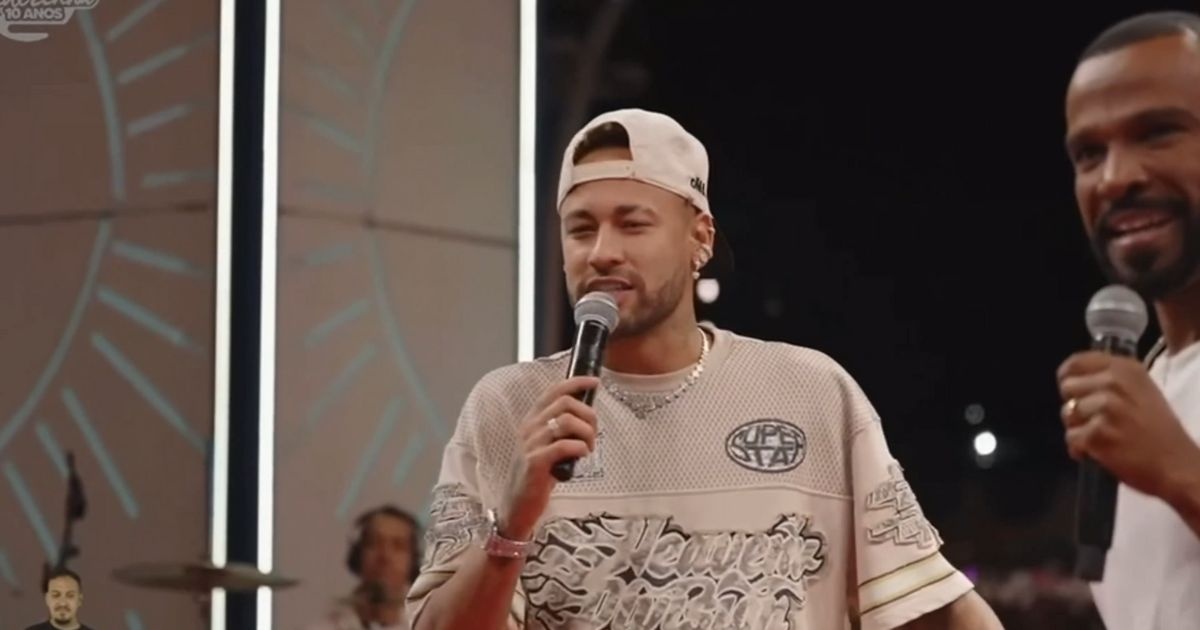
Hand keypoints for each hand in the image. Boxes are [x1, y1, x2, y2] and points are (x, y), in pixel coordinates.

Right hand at [500, 376, 599, 540]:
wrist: (517, 506)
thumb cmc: (536, 476)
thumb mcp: (547, 446)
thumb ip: (560, 429)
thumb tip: (586, 413)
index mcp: (532, 420)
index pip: (554, 391)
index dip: (576, 382)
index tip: (595, 382)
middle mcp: (529, 428)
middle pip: (565, 403)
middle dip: (588, 414)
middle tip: (593, 433)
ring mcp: (530, 444)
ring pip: (566, 421)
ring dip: (586, 432)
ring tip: (588, 447)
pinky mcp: (535, 462)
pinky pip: (563, 445)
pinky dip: (580, 447)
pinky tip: (582, 456)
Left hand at [1057, 351, 1198, 499]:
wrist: (1178, 466)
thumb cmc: (1159, 431)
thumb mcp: (1141, 391)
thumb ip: (1110, 380)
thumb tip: (1073, 379)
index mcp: (1125, 368)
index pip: (1076, 362)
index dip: (1067, 377)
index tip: (1074, 392)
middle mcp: (1113, 382)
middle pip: (1067, 387)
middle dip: (1075, 405)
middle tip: (1094, 420)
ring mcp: (1105, 407)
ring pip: (1067, 413)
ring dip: (1078, 429)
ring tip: (1101, 438)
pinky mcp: (1097, 433)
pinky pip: (1071, 438)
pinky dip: (1079, 449)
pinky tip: (1097, 453)